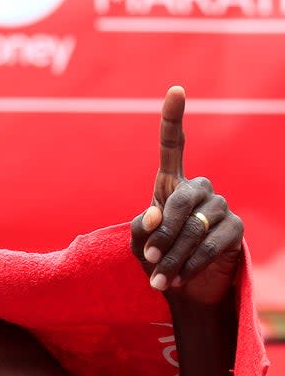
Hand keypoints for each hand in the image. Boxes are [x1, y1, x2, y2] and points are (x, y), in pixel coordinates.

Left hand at [130, 86, 242, 305]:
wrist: (182, 285)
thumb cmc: (156, 257)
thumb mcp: (139, 242)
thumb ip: (142, 227)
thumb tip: (157, 215)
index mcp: (171, 184)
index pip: (173, 147)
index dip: (173, 119)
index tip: (175, 90)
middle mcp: (200, 189)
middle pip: (181, 201)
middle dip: (163, 234)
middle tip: (148, 259)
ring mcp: (221, 206)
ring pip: (195, 228)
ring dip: (173, 257)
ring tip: (158, 279)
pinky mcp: (235, 229)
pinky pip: (211, 245)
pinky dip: (189, 265)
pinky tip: (177, 280)